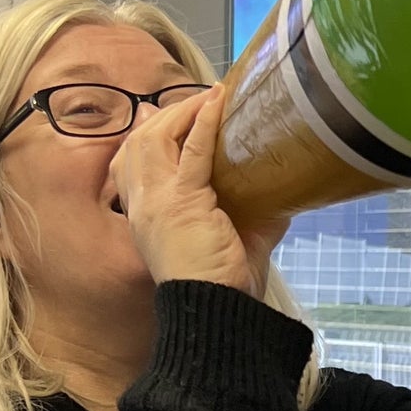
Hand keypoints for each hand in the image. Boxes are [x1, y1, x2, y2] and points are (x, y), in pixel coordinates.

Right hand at [109, 86, 289, 295]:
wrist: (217, 312)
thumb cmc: (222, 286)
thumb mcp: (231, 241)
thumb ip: (248, 214)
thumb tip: (280, 192)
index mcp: (145, 217)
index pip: (130, 163)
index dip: (150, 135)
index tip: (176, 117)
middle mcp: (142, 206)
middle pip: (138, 142)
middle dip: (166, 116)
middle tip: (198, 101)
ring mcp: (157, 202)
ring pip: (156, 138)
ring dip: (182, 112)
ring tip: (208, 98)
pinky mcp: (183, 202)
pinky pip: (191, 151)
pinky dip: (203, 122)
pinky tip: (217, 102)